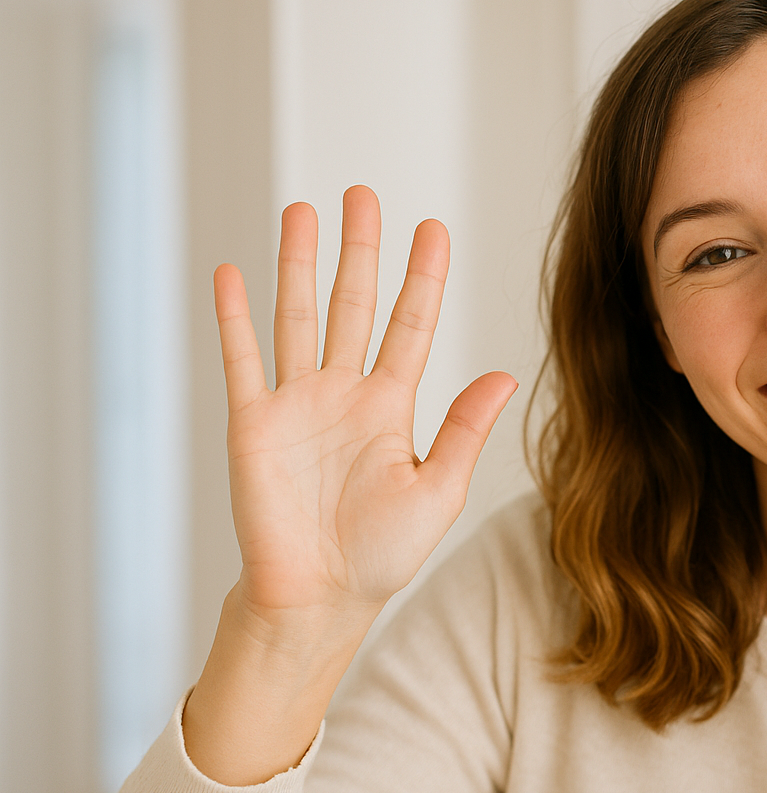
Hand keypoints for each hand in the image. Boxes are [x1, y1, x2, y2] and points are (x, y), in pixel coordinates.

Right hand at [185, 187, 514, 784]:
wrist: (320, 598)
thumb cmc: (382, 554)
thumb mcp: (437, 489)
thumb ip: (465, 429)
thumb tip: (506, 374)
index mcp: (393, 407)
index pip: (412, 325)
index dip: (423, 278)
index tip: (434, 228)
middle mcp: (345, 394)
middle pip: (355, 304)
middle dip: (361, 250)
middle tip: (365, 194)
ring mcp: (297, 404)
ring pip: (300, 316)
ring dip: (300, 264)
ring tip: (304, 210)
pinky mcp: (253, 424)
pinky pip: (243, 359)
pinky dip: (235, 317)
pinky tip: (233, 272)